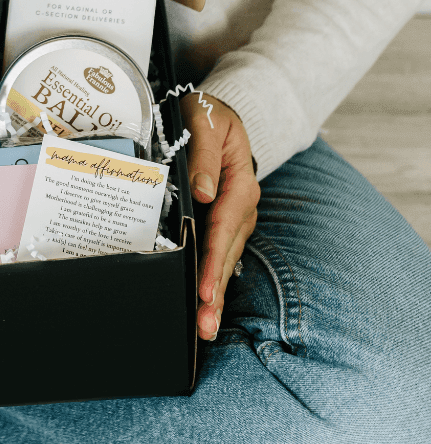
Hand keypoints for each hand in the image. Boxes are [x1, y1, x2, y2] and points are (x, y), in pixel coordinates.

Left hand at [180, 93, 259, 340]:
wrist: (217, 115)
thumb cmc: (206, 116)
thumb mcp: (204, 120)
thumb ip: (204, 152)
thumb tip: (203, 190)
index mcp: (239, 182)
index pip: (224, 226)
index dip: (214, 259)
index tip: (205, 288)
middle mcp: (241, 206)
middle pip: (227, 253)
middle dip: (216, 291)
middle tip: (204, 325)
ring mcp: (235, 218)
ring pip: (226, 260)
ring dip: (216, 294)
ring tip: (205, 328)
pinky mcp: (224, 224)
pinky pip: (220, 255)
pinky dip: (213, 281)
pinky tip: (206, 308)